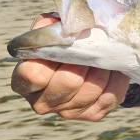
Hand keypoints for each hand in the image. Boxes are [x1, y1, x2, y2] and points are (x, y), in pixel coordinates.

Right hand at [10, 13, 129, 120]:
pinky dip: (116, 78)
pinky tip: (113, 67)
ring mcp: (67, 112)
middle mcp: (42, 102)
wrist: (84, 61)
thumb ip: (51, 26)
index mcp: (23, 81)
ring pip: (92, 89)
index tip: (65, 42)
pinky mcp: (92, 115)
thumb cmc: (62, 44)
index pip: (33, 75)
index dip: (52, 57)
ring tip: (104, 53)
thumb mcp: (53, 30)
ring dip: (102, 68)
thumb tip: (57, 24)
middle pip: (68, 83)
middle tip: (91, 46)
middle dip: (84, 61)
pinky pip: (110, 96)